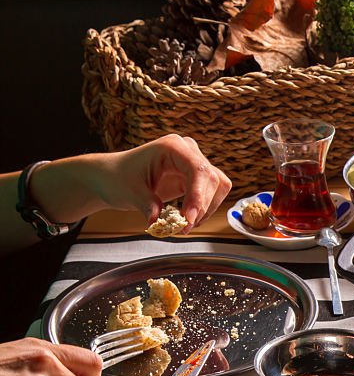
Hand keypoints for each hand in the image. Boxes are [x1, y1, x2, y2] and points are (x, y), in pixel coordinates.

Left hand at [92, 134, 232, 230]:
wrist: (114, 177)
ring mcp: (194, 162)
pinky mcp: (196, 177)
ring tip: (185, 225)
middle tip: (184, 228)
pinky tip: (188, 219)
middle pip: (212, 179)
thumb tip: (159, 222)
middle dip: (202, 207)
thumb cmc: (118, 178)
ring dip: (207, 209)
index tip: (189, 219)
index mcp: (172, 147)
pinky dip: (204, 209)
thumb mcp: (129, 192)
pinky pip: (213, 194)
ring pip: (219, 187)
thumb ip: (147, 205)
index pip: (198, 169)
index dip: (198, 196)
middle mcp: (187, 151)